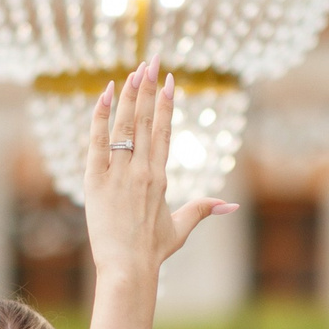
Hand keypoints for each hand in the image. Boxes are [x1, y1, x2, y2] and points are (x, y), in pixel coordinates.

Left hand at [81, 56, 234, 287]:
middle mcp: (142, 170)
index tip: (168, 80)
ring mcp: (119, 174)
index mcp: (161, 176)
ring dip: (130, 95)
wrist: (128, 268)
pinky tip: (106, 93)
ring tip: (133, 70)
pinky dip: (101, 116)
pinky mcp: (97, 182)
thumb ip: (202, 209)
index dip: (167, 104)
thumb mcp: (180, 228)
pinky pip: (98, 142)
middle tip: (151, 59)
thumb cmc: (152, 252)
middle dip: (148, 88)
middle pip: (146, 121)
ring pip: (125, 126)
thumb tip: (232, 205)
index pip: (164, 131)